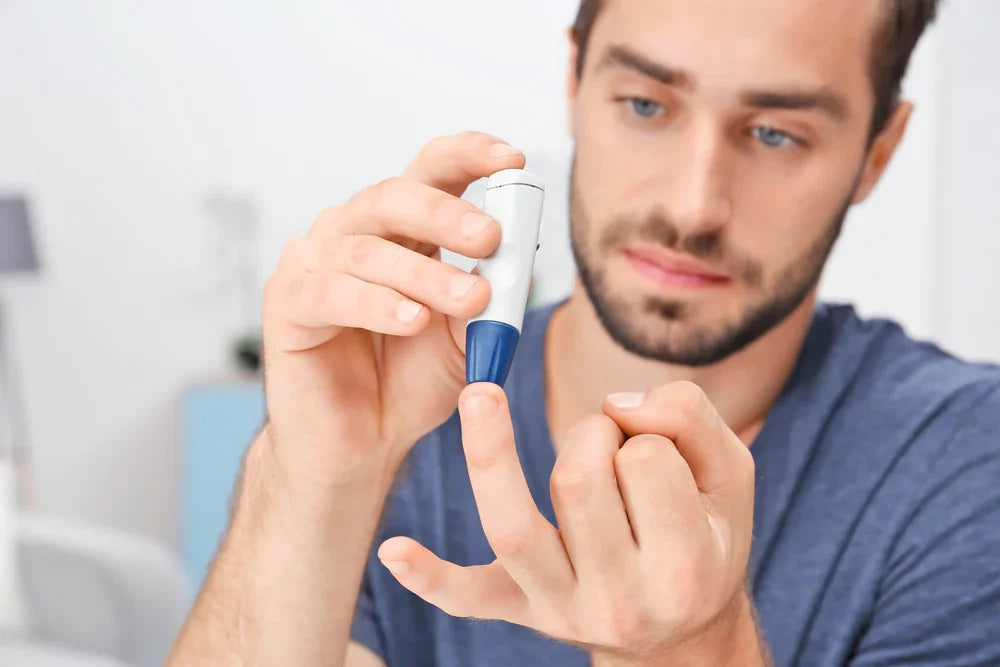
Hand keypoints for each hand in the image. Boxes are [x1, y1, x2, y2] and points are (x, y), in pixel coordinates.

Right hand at [261, 132, 525, 485]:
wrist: (363, 444)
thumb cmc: (410, 381)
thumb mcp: (466, 336)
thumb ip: (486, 296)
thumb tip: (513, 259)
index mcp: (401, 229)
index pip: (431, 171)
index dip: (468, 155)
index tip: (511, 158)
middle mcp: (353, 232)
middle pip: (394, 196)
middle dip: (447, 214)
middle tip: (490, 238)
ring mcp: (314, 264)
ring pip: (368, 251)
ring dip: (424, 275)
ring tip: (470, 301)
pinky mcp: (286, 304)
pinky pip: (332, 294)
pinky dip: (378, 305)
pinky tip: (413, 321)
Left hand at [376, 381, 762, 664]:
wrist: (681, 632)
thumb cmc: (706, 537)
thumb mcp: (730, 475)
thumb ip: (689, 417)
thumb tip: (615, 401)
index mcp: (685, 566)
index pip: (645, 461)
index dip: (642, 430)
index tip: (648, 440)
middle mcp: (622, 599)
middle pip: (576, 481)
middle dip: (588, 435)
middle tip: (605, 444)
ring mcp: (563, 610)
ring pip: (514, 526)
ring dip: (494, 453)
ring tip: (483, 399)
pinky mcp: (521, 610)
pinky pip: (469, 598)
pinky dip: (432, 577)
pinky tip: (396, 551)